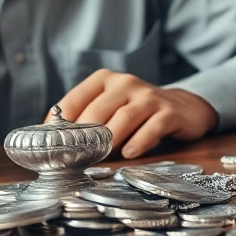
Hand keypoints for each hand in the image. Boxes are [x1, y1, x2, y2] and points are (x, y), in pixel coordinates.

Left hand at [53, 70, 217, 158]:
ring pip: (124, 117)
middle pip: (99, 110)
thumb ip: (87, 116)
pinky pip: (152, 127)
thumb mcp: (110, 105)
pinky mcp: (169, 112)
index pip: (77, 97)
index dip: (62, 119)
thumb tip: (57, 138)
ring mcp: (149, 96)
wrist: (182, 107)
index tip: (53, 139)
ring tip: (101, 156)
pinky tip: (129, 153)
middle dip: (85, 134)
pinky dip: (139, 141)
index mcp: (105, 79)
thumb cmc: (136, 110)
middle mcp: (126, 83)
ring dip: (110, 139)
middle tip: (76, 155)